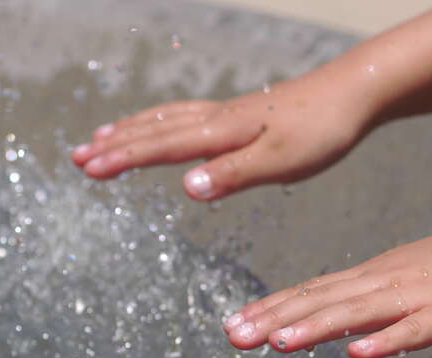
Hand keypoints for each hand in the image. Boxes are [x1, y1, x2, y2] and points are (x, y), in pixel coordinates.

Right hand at [72, 70, 374, 200]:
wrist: (353, 94)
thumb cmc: (321, 132)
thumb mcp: (280, 162)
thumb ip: (233, 175)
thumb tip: (187, 189)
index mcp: (222, 132)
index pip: (162, 146)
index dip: (123, 158)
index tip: (88, 169)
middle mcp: (219, 118)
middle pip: (155, 129)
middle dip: (115, 145)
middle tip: (78, 159)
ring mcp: (229, 113)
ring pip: (168, 118)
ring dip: (133, 130)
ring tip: (103, 138)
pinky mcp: (243, 114)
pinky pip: (189, 115)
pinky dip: (163, 121)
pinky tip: (166, 127)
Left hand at [223, 215, 431, 357]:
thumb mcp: (416, 287)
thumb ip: (385, 313)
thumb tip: (361, 339)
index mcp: (376, 277)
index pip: (315, 293)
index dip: (274, 308)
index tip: (237, 322)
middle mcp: (386, 282)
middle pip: (323, 301)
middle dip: (276, 319)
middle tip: (233, 336)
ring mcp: (416, 296)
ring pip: (357, 313)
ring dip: (316, 328)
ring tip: (278, 343)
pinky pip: (414, 330)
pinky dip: (386, 341)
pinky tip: (358, 354)